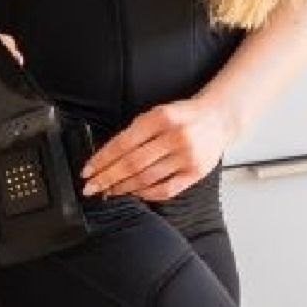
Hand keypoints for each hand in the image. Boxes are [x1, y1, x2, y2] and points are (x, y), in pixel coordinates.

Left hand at [79, 93, 235, 201]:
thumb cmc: (184, 115)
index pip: (124, 142)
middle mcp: (175, 137)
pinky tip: (135, 194)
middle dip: (107, 177)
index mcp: (161, 117)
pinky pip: (167, 189)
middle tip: (91, 187)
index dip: (102, 158)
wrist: (218, 117)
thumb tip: (107, 156)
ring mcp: (187, 157)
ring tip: (109, 191)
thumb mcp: (158, 113)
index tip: (88, 170)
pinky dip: (148, 194)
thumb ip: (136, 132)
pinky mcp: (196, 172)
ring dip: (124, 187)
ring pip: (147, 178)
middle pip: (132, 163)